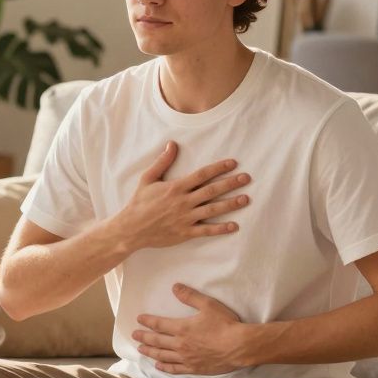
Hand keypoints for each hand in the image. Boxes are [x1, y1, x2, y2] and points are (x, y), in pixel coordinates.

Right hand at [110, 141, 251, 252]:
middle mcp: (183, 202)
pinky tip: (234, 226)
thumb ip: (162, 162)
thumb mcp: (148, 179)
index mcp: (176, 187)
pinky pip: (206, 230)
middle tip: (246, 178)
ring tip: (245, 199)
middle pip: (212, 190)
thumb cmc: (139, 202)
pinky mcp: (185, 232)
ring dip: (230, 204)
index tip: (233, 163)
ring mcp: (186, 218)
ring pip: (213, 210)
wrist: (131, 228)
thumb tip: (172, 144)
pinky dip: (220, 229)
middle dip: (230, 183)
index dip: (219, 168)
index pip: (202, 175)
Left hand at [133, 283, 255, 374]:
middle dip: (144, 337)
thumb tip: (175, 287)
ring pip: (163, 356)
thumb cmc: (225, 324)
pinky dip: (165, 367)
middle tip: (134, 335)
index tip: (138, 319)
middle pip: (157, 341)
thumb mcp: (208, 305)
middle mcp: (180, 344)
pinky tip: (159, 366)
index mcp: (182, 328)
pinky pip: (175, 369)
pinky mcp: (194, 368)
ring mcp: (186, 358)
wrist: (239, 346)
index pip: (159, 324)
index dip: (148, 321)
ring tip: (141, 350)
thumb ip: (190, 296)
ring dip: (150, 352)